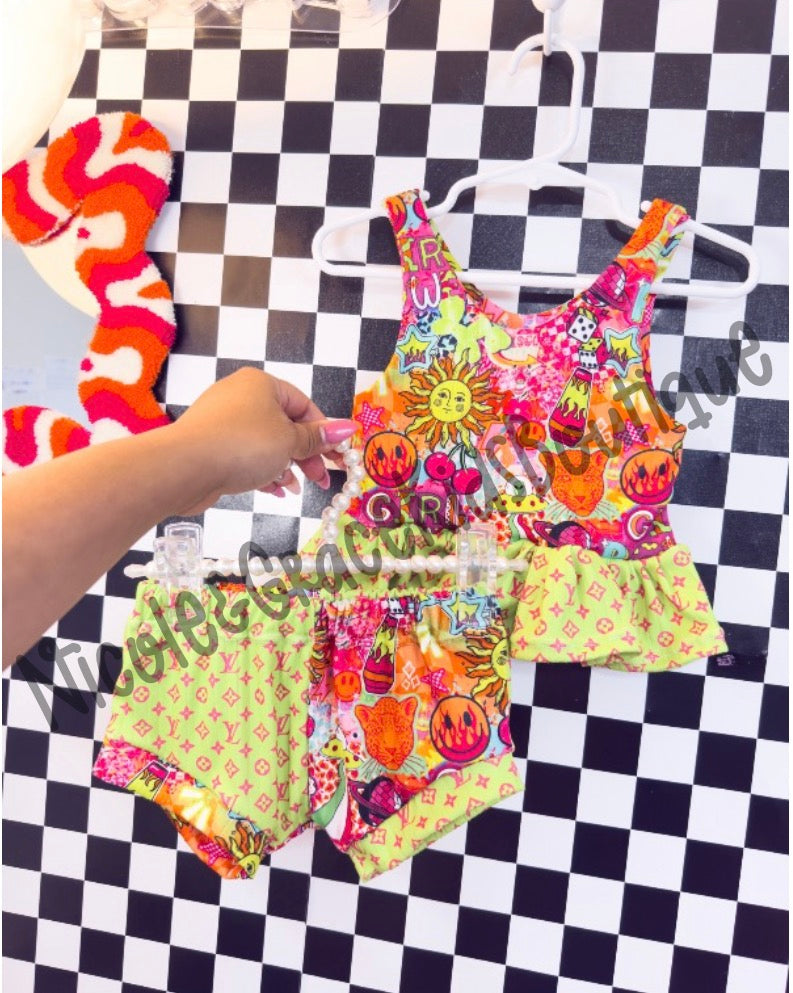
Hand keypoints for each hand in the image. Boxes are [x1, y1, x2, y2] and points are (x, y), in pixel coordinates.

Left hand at [168, 367, 357, 514]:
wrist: (184, 466)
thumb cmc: (242, 445)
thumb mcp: (289, 441)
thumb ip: (318, 438)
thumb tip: (348, 427)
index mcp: (262, 384)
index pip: (304, 406)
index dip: (324, 433)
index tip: (338, 458)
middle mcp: (241, 397)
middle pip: (285, 426)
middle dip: (306, 455)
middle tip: (322, 480)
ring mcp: (223, 422)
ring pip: (266, 443)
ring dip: (285, 466)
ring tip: (295, 488)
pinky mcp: (211, 446)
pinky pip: (246, 456)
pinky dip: (263, 471)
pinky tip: (275, 490)